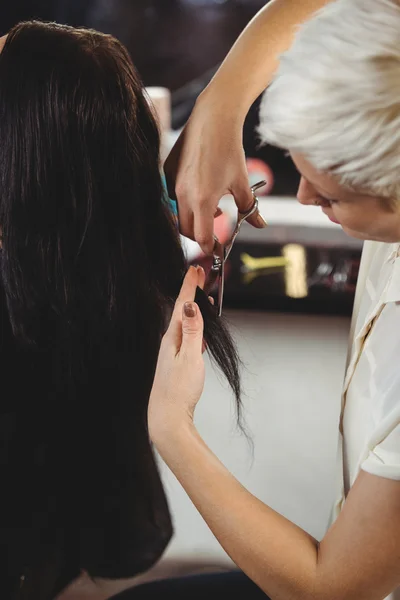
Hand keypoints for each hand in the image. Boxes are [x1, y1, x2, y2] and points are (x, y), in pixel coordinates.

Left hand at [148, 266, 205, 442]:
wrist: (168, 416)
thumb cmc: (179, 389)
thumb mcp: (190, 356)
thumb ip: (192, 331)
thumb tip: (191, 305)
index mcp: (172, 337)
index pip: (182, 305)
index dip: (190, 287)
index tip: (195, 269)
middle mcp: (170, 342)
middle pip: (182, 311)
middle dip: (191, 292)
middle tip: (200, 276)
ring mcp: (172, 352)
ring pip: (184, 323)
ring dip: (193, 308)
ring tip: (202, 297)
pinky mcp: (176, 362)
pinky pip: (186, 336)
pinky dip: (194, 326)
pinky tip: (199, 330)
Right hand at [164, 92, 267, 254]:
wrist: (213, 118)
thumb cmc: (230, 150)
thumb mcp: (243, 182)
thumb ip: (249, 208)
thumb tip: (260, 224)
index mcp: (203, 200)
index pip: (202, 237)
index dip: (211, 247)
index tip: (218, 249)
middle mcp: (183, 194)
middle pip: (187, 230)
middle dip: (201, 236)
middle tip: (216, 234)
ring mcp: (172, 182)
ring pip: (179, 213)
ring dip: (194, 218)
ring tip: (214, 209)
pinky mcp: (167, 170)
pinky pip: (174, 194)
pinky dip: (187, 200)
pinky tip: (202, 189)